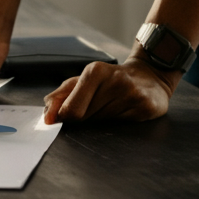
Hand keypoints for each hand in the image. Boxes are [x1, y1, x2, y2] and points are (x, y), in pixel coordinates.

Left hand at [42, 57, 176, 123]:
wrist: (150, 76)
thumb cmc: (111, 80)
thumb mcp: (83, 80)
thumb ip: (61, 95)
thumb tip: (47, 116)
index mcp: (96, 71)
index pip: (71, 109)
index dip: (65, 118)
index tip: (66, 117)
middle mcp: (115, 81)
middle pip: (86, 118)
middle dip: (85, 118)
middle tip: (97, 106)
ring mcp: (132, 94)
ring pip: (103, 124)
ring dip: (102, 121)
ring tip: (111, 106)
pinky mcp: (146, 107)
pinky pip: (122, 127)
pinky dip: (119, 124)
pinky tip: (125, 111)